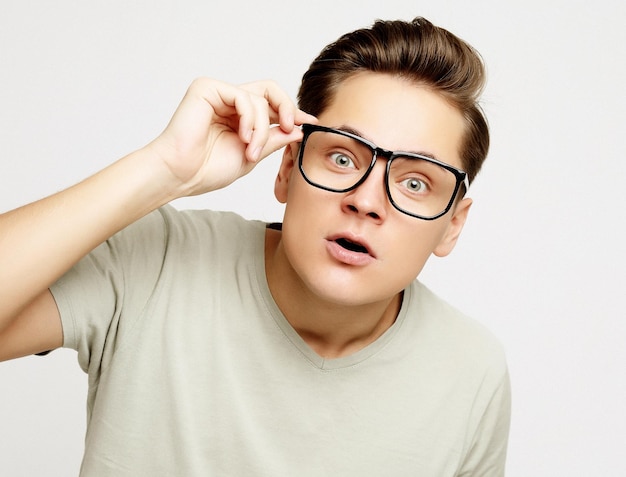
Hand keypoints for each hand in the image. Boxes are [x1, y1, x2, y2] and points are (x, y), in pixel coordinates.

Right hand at [148, 77, 316, 197]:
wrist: (182, 175)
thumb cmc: (208, 170)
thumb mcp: (252, 155)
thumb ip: (274, 139)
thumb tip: (298, 129)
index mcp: (239, 117)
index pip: (272, 106)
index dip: (293, 113)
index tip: (310, 123)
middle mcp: (229, 102)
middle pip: (271, 91)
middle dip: (288, 109)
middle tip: (293, 128)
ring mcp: (219, 93)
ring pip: (260, 99)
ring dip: (262, 129)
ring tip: (251, 151)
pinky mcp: (207, 88)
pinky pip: (243, 96)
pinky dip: (250, 119)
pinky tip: (242, 137)